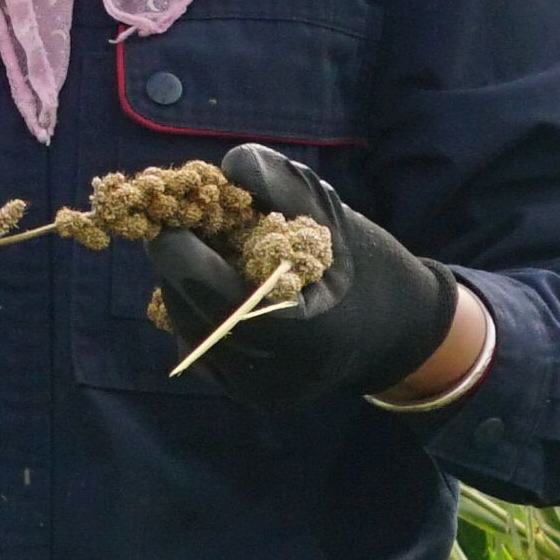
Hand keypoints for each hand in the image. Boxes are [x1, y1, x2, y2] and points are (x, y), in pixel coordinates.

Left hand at [144, 144, 456, 407]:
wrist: (391, 334)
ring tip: (209, 248)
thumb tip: (228, 164)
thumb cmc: (362, 264)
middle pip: (192, 307)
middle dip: (179, 259)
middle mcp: (275, 373)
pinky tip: (221, 283)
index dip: (182, 250)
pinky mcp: (243, 395)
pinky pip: (195, 342)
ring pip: (186, 325)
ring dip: (183, 279)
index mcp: (305, 331)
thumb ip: (282, 185)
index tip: (167, 214)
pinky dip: (195, 305)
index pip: (216, 293)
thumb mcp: (332, 216)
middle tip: (181, 220)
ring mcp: (256, 391)